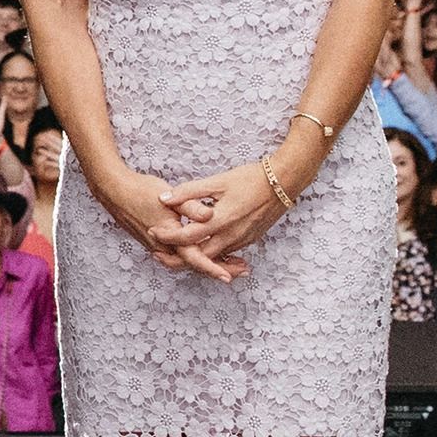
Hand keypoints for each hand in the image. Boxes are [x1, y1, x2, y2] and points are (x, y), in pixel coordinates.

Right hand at [95, 165, 227, 278]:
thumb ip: (191, 207)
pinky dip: (196, 256)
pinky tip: (207, 249)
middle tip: (241, 270)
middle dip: (218, 268)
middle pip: (194, 265)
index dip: (213, 268)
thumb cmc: (141, 191)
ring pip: (187, 261)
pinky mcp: (156, 242)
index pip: (195, 259)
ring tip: (231, 262)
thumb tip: (210, 215)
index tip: (230, 276)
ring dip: (209, 262)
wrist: (114, 191)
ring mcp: (158, 246)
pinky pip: (179, 255)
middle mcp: (164, 247)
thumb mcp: (168, 197)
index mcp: (169, 237)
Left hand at [149, 157, 296, 278]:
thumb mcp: (217, 181)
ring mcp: (243, 239)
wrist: (284, 182)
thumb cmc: (250, 178)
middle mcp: (232, 235)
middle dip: (177, 257)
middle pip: (200, 256)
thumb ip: (189, 191)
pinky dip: (211, 253)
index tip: (152, 231)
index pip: (188, 236)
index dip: (168, 236)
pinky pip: (227, 252)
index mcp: (221, 220)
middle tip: (158, 253)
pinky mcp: (250, 239)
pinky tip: (201, 247)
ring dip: (195, 257)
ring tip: (174, 251)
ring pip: (214, 257)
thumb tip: (164, 198)